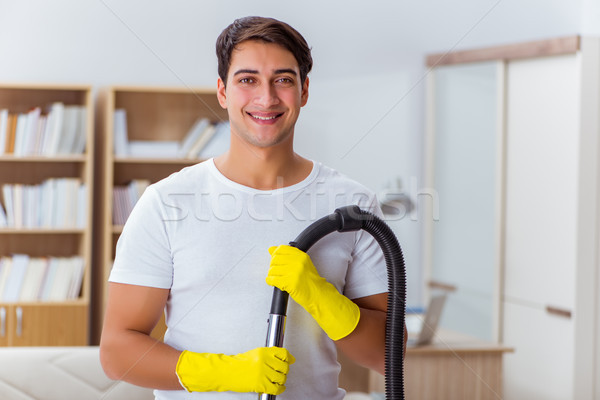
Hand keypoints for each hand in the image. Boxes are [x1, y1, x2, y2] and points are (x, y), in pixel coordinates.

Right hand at [176, 347, 294, 393]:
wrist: (227, 372)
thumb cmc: (238, 363)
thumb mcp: (254, 354)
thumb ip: (269, 355)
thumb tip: (283, 358)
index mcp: (263, 352)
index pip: (283, 353)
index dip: (288, 357)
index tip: (290, 360)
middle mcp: (265, 361)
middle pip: (284, 367)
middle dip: (284, 370)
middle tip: (282, 371)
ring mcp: (263, 373)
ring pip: (281, 378)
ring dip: (281, 380)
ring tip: (278, 379)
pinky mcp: (261, 384)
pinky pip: (276, 388)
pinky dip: (280, 389)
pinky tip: (279, 387)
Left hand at [266, 245, 359, 339]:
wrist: (318, 294)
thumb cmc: (310, 281)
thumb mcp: (302, 264)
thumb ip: (287, 255)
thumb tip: (271, 249)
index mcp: (301, 256)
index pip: (281, 248)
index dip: (275, 253)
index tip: (274, 258)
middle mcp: (298, 262)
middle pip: (275, 259)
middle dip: (273, 266)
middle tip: (276, 271)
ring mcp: (294, 272)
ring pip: (273, 270)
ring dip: (272, 275)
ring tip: (277, 278)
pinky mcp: (290, 283)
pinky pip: (273, 280)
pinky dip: (270, 282)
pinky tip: (274, 283)